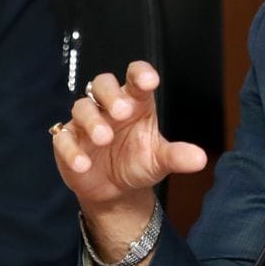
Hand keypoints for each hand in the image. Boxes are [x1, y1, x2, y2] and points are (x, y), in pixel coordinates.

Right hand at [52, 61, 207, 209]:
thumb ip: (177, 156)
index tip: (148, 81)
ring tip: (104, 139)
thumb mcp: (159, 161)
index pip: (135, 77)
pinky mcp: (68, 141)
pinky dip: (72, 150)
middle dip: (110, 94)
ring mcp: (86, 123)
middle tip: (122, 112)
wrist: (116, 191)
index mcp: (135, 102)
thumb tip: (200, 159)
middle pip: (102, 84)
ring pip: (82, 107)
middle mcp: (108, 107)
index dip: (140, 74)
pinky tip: (84, 164)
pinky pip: (64, 138)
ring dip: (91, 121)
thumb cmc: (138, 163)